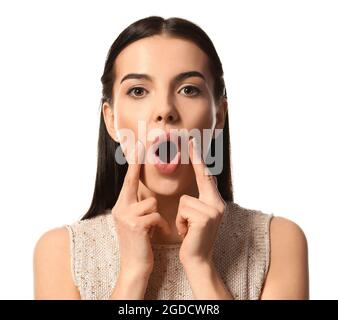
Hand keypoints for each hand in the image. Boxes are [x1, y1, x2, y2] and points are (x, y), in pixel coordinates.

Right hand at [111, 140, 170, 275]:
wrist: (135, 266)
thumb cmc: (140, 242)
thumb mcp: (137, 222)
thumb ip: (140, 207)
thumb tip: (150, 197)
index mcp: (121, 206)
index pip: (128, 182)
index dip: (132, 165)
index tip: (136, 147)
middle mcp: (120, 208)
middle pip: (132, 183)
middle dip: (136, 166)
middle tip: (140, 144)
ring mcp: (125, 216)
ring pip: (151, 202)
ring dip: (156, 215)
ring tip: (153, 228)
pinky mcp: (134, 225)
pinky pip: (155, 216)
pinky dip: (161, 225)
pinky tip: (157, 234)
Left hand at [176, 138, 225, 265]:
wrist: (197, 260)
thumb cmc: (193, 236)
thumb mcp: (199, 216)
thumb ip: (202, 198)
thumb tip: (208, 176)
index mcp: (216, 202)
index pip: (207, 176)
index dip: (200, 158)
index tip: (193, 142)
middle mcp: (218, 204)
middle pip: (201, 179)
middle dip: (196, 160)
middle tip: (189, 137)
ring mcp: (213, 211)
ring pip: (185, 200)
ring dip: (181, 216)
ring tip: (187, 228)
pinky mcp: (204, 219)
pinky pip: (183, 210)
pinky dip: (181, 223)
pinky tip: (187, 233)